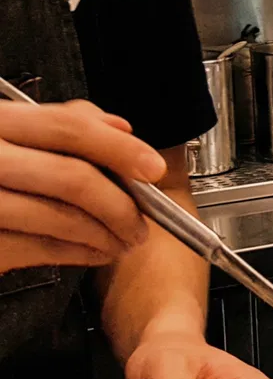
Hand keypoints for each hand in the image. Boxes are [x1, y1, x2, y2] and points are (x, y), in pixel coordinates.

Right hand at [0, 99, 163, 270]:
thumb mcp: (9, 133)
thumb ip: (60, 124)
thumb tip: (120, 127)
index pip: (68, 126)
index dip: (119, 148)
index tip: (152, 169)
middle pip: (72, 178)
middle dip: (121, 204)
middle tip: (142, 221)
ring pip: (60, 218)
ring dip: (104, 234)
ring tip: (123, 241)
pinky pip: (38, 248)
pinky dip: (77, 253)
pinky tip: (93, 252)